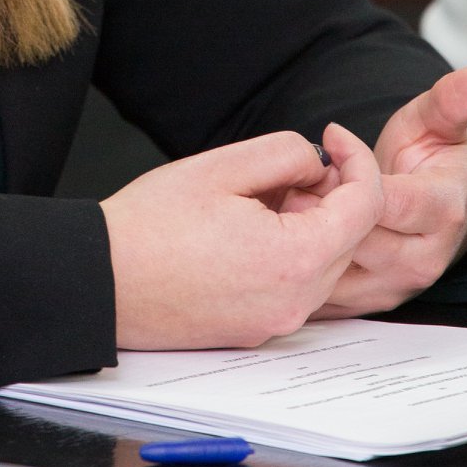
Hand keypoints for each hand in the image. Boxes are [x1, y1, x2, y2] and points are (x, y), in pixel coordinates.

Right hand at [101, 122, 382, 349]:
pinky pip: (294, 285)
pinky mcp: (255, 331)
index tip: (333, 135)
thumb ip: (284, 154)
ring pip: (323, 263)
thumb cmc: (148, 226)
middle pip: (349, 238)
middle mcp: (296, 301)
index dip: (357, 159)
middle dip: (329, 194)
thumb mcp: (219, 166)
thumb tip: (318, 164)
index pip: (366, 206)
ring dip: (307, 224)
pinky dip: (286, 252)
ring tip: (252, 200)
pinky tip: (241, 232)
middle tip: (281, 168)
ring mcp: (276, 322)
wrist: (100, 282)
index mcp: (295, 259)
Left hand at [296, 64, 466, 317]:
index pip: (384, 201)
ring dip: (304, 233)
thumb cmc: (425, 160)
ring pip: (332, 270)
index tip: (332, 137)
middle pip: (354, 239)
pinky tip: (289, 228)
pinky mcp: (364, 304)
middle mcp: (421, 261)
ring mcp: (392, 288)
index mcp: (441, 214)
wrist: (422, 210)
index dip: (350, 166)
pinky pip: (320, 292)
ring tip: (296, 196)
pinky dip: (296, 262)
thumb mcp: (437, 122)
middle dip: (320, 202)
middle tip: (304, 171)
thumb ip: (454, 99)